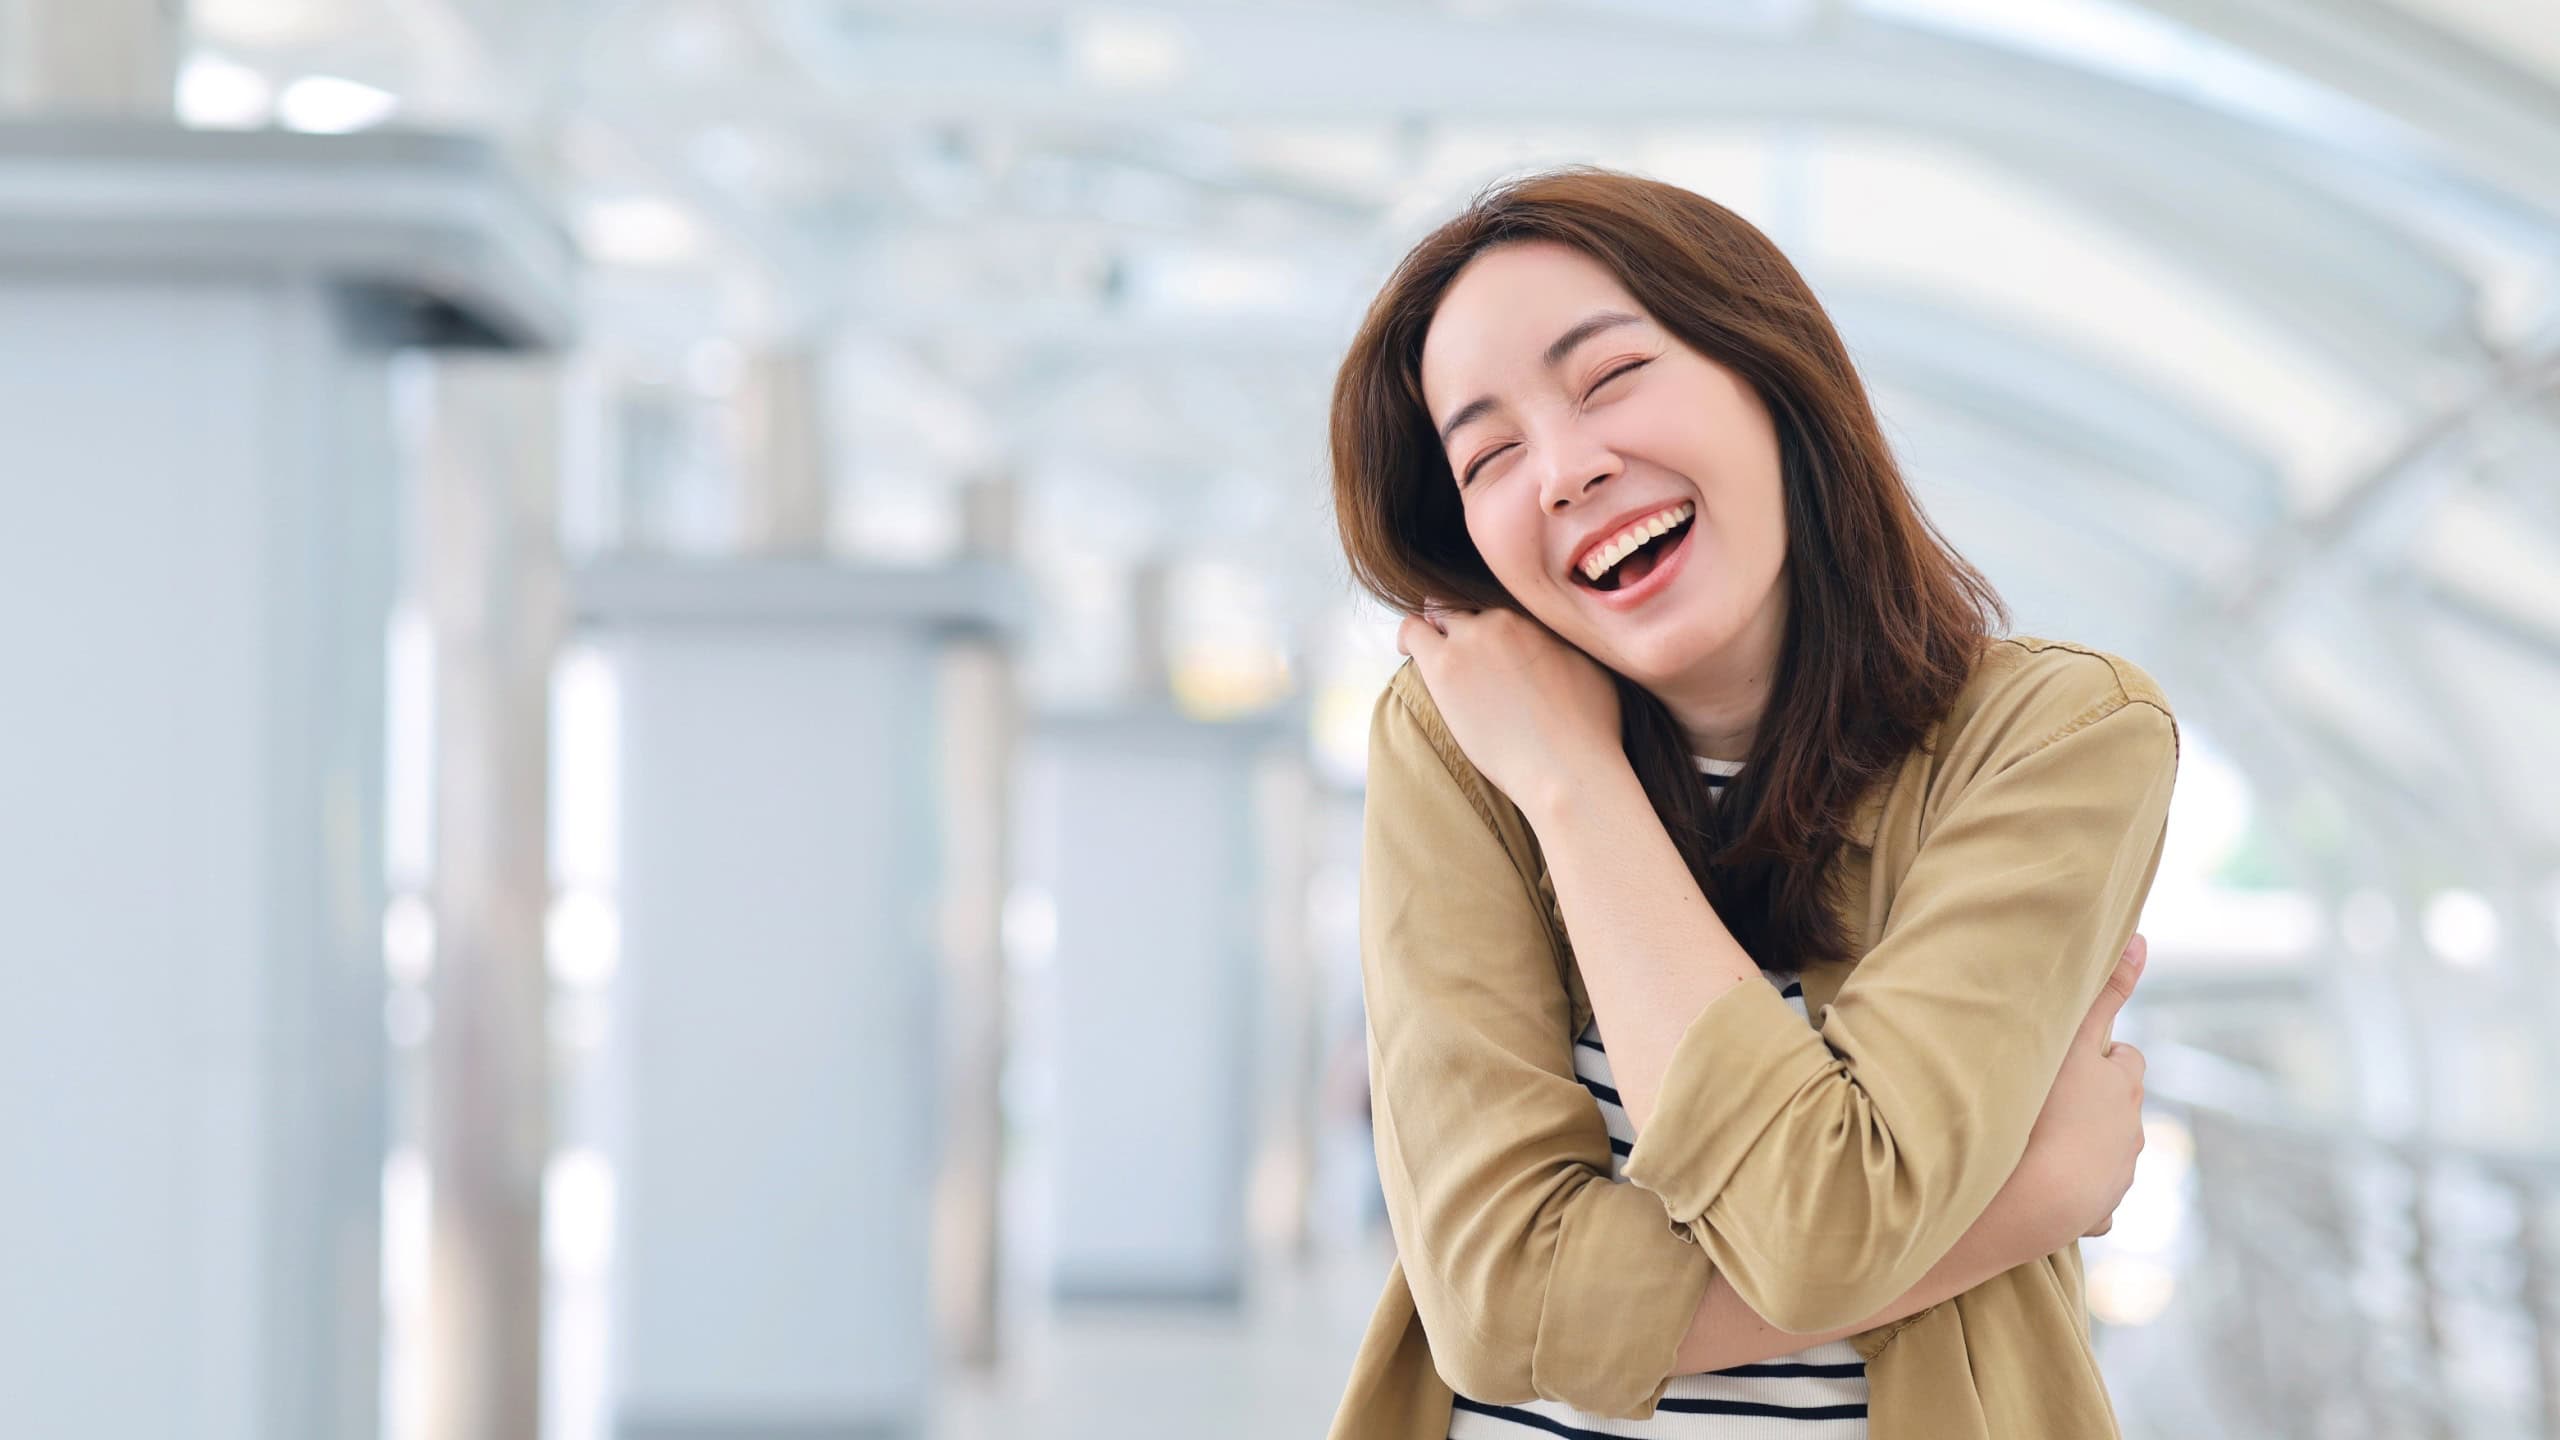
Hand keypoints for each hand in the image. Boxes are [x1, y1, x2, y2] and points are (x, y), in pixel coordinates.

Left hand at [1394, 603, 1622, 811]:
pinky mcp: (1444, 665)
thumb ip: (1571, 643)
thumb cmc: (1590, 732)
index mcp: (1539, 615)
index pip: (1500, 597)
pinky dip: (1410, 637)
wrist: (1567, 768)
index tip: (1490, 636)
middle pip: (1469, 600)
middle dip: (1464, 618)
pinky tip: (1410, 650)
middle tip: (1461, 645)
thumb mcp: (1595, 669)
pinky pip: (1412, 632)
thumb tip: (1566, 637)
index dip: (1492, 617)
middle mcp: (1505, 616)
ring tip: (1432, 647)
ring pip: (1438, 610)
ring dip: (1436, 626)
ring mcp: (1473, 637)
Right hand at [2015, 933, 2149, 1242]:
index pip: (2125, 1060)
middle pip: (2118, 1108)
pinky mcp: (2099, 1214)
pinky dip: (2077, 1194)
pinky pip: (2092, 1201)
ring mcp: (2118, 1176)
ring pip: (2106, 1154)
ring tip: (2038, 1142)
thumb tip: (2142, 938)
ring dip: (2082, 1147)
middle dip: (2093, 1104)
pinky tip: (2045, 1185)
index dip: (2099, 1057)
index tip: (2069, 1060)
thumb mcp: (2073, 1039)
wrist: (2037, 1195)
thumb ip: (2105, 991)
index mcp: (2124, 1087)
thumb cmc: (2047, 1110)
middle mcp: (2131, 1131)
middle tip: (2048, 1100)